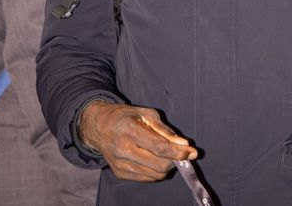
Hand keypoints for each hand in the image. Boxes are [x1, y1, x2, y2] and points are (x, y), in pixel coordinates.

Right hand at [79, 101, 197, 181]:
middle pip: (159, 165)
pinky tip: (154, 159)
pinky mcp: (120, 173)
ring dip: (167, 166)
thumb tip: (183, 144)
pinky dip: (156, 171)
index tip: (193, 152)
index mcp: (130, 130)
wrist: (99, 126)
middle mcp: (123, 149)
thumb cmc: (125, 116)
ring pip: (154, 174)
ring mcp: (120, 164)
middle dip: (175, 160)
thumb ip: (165, 130)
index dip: (179, 152)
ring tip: (167, 154)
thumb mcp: (146, 113)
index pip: (159, 147)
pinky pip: (146, 178)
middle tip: (181, 152)